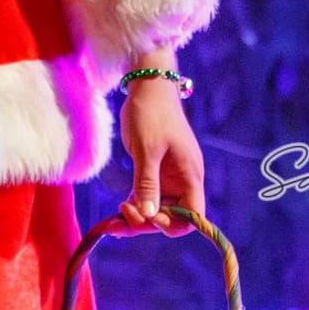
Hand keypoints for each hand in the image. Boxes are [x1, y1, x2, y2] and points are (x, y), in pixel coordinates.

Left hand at [112, 79, 205, 238]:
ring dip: (139, 216)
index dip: (172, 223)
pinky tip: (120, 209)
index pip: (193, 215)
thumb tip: (148, 215)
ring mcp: (169, 177)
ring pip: (157, 208)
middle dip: (149, 221)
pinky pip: (148, 196)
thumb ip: (148, 183)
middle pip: (173, 216)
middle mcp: (183, 180)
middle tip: (122, 215)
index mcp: (190, 176)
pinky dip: (135, 204)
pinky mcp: (155, 171)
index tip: (149, 216)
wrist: (148, 86)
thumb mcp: (147, 149)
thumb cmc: (151, 114)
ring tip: (115, 218)